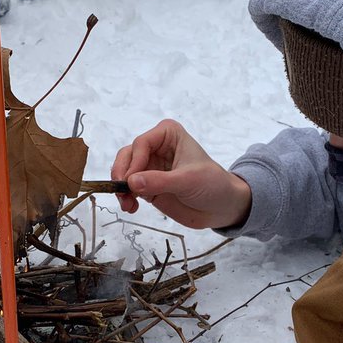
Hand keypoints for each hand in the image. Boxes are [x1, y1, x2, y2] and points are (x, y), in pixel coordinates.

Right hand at [111, 119, 251, 230]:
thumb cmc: (212, 184)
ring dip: (121, 188)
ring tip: (128, 204)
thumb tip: (131, 182)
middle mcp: (156, 147)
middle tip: (123, 192)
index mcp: (168, 135)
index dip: (134, 161)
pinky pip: (128, 188)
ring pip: (124, 171)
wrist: (221, 207)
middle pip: (127, 155)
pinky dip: (125, 197)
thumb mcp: (188, 181)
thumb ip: (159, 181)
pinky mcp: (147, 185)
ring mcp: (150, 167)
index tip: (131, 181)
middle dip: (122, 174)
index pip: (142, 143)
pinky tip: (131, 207)